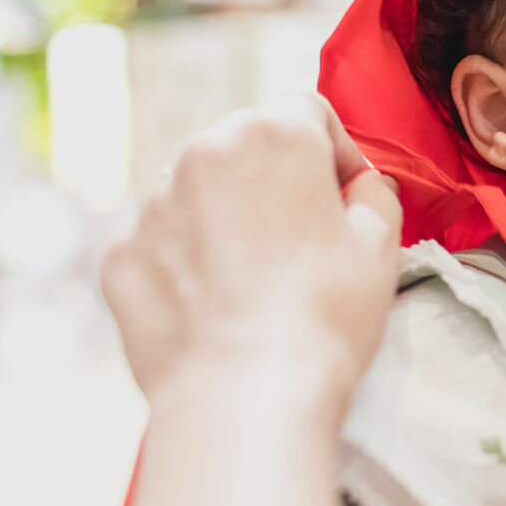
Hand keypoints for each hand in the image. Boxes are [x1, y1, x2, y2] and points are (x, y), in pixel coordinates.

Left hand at [98, 94, 402, 422]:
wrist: (246, 394)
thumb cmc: (325, 318)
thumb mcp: (383, 246)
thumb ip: (374, 193)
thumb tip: (358, 186)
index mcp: (275, 135)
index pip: (308, 111)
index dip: (335, 152)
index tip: (345, 196)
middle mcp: (204, 152)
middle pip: (246, 146)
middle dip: (274, 182)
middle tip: (302, 243)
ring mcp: (153, 204)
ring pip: (200, 194)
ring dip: (227, 221)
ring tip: (256, 284)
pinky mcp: (122, 253)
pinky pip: (162, 244)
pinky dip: (186, 265)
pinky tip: (217, 308)